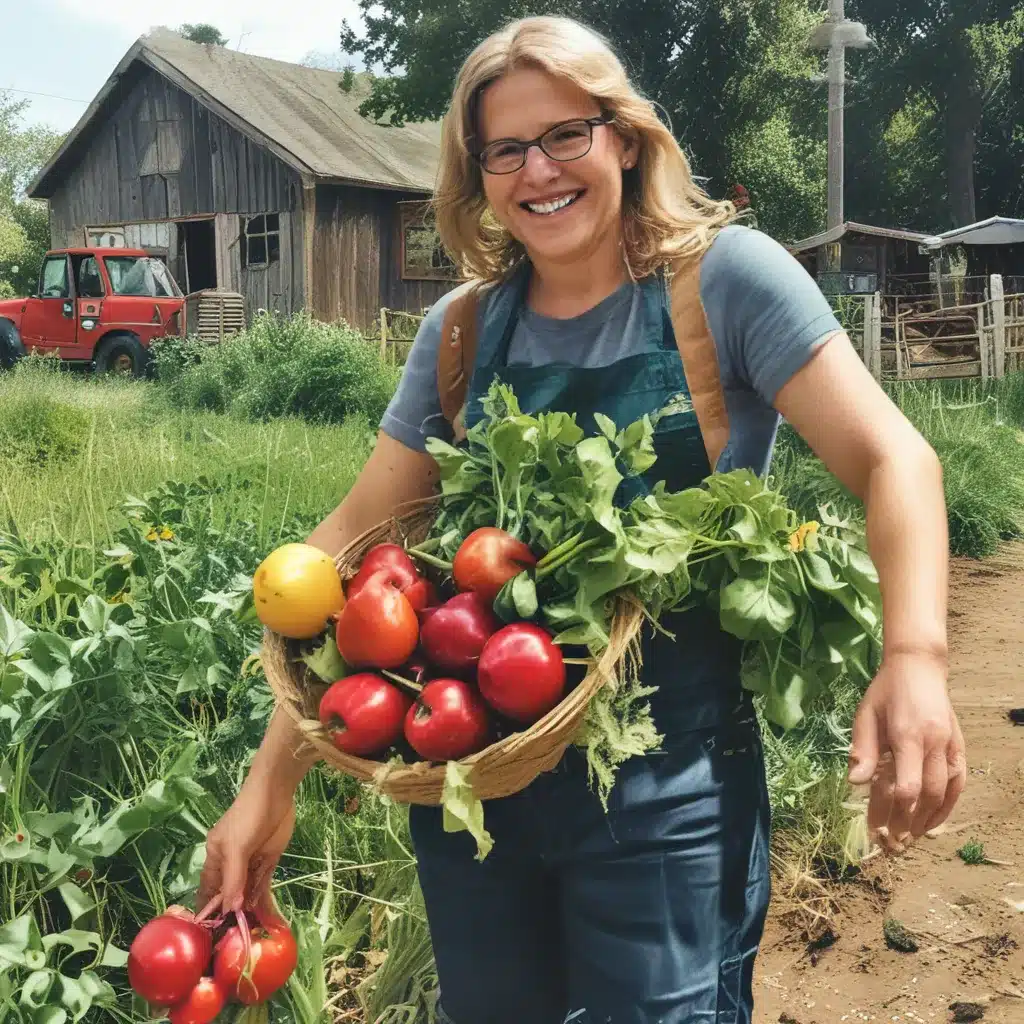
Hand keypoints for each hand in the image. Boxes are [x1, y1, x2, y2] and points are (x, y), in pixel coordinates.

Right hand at [198, 781, 295, 922]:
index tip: (209, 932)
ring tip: (250, 934)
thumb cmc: (247, 817)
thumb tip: (229, 908)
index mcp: (215, 857)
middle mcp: (231, 863)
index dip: (208, 908)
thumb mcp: (236, 847)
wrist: (275, 793)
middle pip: (229, 893)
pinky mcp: (268, 860)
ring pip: (247, 891)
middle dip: (231, 913)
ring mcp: (251, 862)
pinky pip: (264, 884)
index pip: (208, 888)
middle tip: (233, 940)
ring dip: (249, 909)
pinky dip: (263, 899)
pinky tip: (265, 916)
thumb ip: (233, 878)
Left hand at [847, 650, 966, 847]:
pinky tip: (933, 821)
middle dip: (908, 823)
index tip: (877, 831)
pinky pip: (958, 783)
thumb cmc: (885, 691)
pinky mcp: (960, 747)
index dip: (892, 813)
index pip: (905, 786)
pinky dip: (948, 806)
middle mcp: (934, 744)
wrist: (919, 667)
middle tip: (892, 844)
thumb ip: (862, 748)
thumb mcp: (865, 714)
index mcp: (908, 735)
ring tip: (910, 839)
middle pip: (926, 795)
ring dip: (928, 820)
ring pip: (946, 793)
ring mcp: (951, 746)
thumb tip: (854, 782)